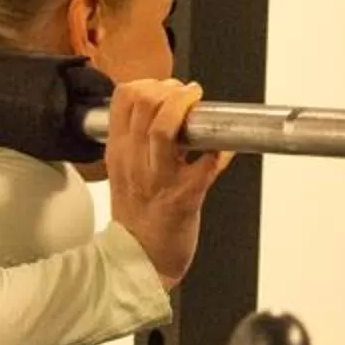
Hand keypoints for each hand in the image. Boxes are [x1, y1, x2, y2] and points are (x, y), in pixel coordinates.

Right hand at [102, 78, 233, 291]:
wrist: (141, 261)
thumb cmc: (139, 218)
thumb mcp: (125, 172)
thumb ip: (138, 140)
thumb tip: (166, 107)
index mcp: (119, 152)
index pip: (124, 97)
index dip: (150, 83)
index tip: (166, 89)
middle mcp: (135, 162)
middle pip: (146, 103)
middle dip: (173, 90)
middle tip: (188, 97)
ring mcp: (159, 179)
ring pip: (166, 127)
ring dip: (189, 109)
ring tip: (200, 111)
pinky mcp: (186, 197)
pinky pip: (208, 163)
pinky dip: (222, 149)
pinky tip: (225, 148)